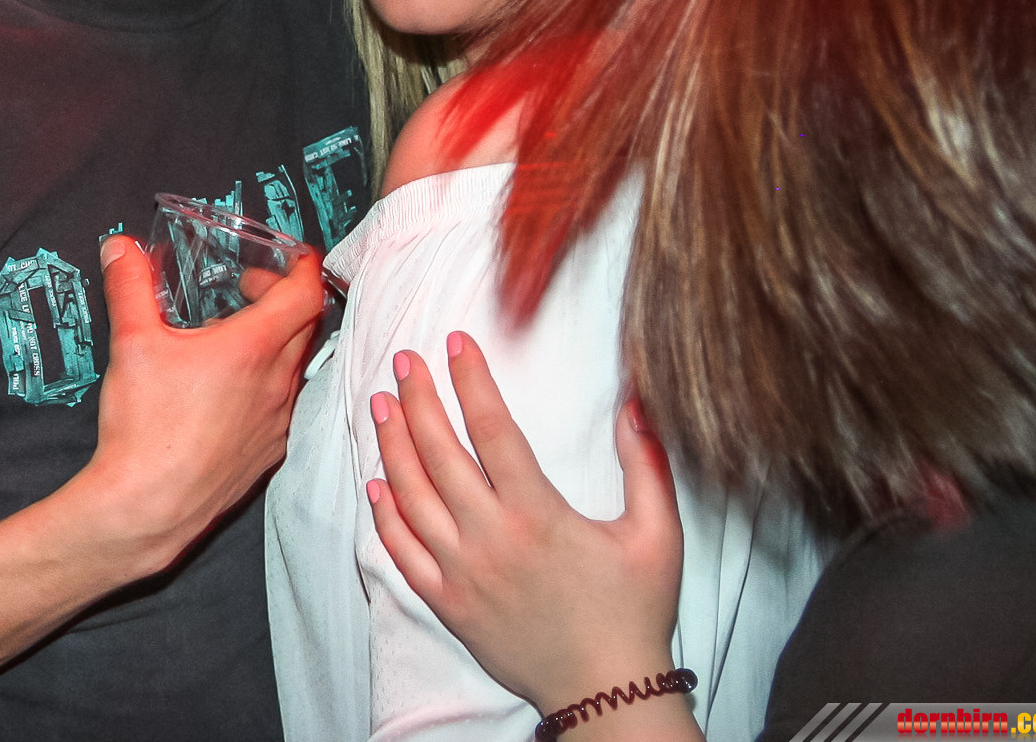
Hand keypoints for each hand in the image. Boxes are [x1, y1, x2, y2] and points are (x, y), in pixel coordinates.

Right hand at [75, 234, 324, 571]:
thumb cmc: (145, 427)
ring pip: (294, 366)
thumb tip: (120, 247)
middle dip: (282, 298)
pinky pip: (282, 404)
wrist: (147, 506)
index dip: (301, 267)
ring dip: (275, 342)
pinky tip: (228, 390)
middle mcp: (277, 383)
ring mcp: (277, 421)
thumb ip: (128, 285)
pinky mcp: (268, 452)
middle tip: (246, 290)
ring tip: (229, 339)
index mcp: (253, 348)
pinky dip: (267, 383)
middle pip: (306, 325)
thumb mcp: (131, 343)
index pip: (305, 293)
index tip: (289, 256)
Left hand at [366, 334, 690, 724]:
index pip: (493, 430)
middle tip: (404, 360)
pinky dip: (385, 515)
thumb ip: (647, 465)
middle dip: (418, 399)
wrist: (607, 693)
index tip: (456, 343)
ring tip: (381, 405)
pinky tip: (376, 484)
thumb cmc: (635, 612)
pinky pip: (403, 553)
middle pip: (440, 454)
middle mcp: (492, 539)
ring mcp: (463, 573)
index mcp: (539, 514)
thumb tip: (636, 402)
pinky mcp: (447, 604)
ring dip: (392, 445)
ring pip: (412, 497)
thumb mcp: (659, 535)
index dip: (471, 381)